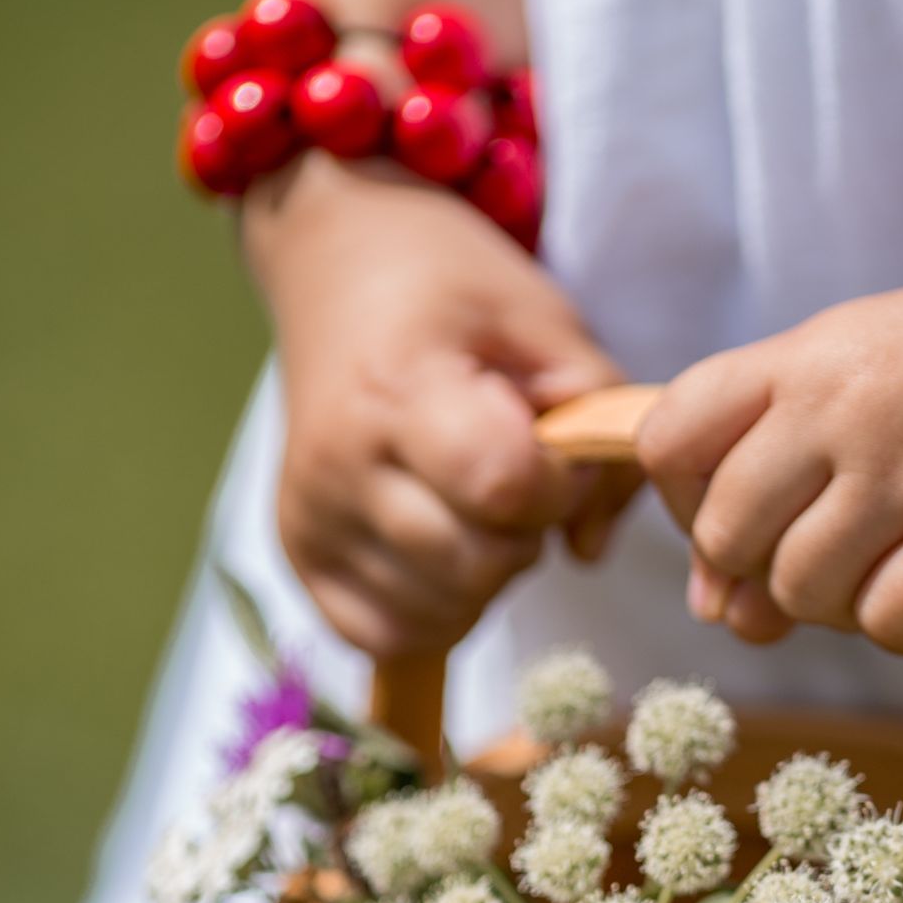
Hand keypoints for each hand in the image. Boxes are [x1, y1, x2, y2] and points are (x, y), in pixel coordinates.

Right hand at [244, 155, 636, 657]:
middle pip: (476, 563)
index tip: (547, 447)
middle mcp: (340, 462)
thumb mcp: (549, 328)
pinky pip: (390, 634)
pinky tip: (440, 546)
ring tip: (470, 501)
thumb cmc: (453, 296)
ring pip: (441, 611)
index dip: (553, 484)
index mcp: (400, 388)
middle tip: (511, 476)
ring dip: (483, 574)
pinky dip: (435, 609)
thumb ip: (601, 430)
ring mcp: (312, 516)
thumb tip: (590, 548)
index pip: (504, 486)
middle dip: (523, 533)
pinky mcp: (300, 556)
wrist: (339, 268)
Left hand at [636, 228, 902, 652]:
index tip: (755, 516)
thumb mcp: (884, 365)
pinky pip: (889, 623)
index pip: (667, 441)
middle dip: (765, 576)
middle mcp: (845, 406)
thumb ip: (791, 460)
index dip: (690, 503)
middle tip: (843, 559)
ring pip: (801, 593)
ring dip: (843, 608)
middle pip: (725, 538)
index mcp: (810, 353)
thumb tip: (712, 605)